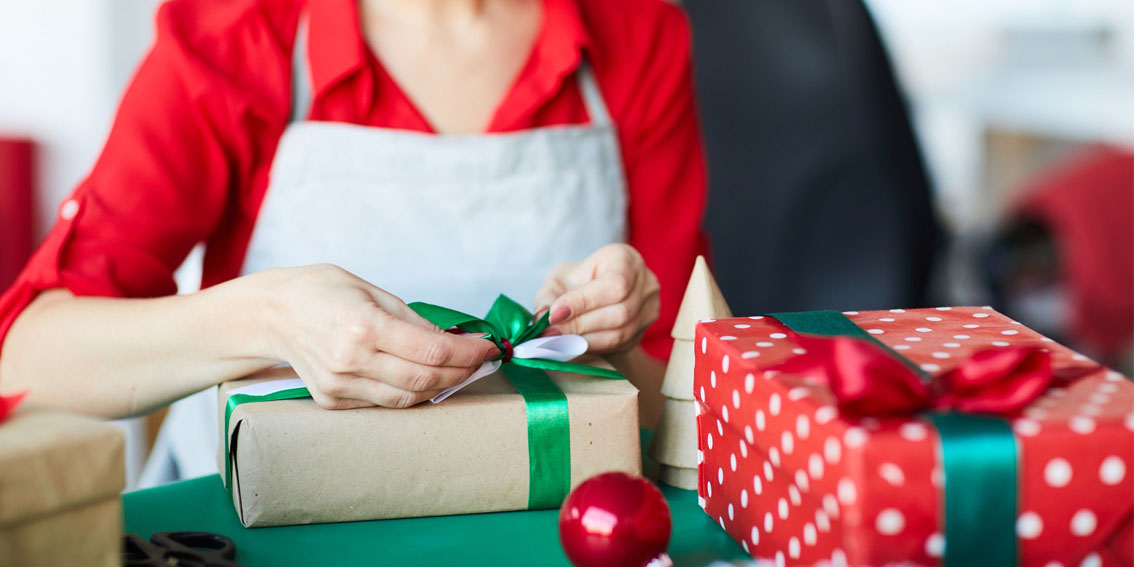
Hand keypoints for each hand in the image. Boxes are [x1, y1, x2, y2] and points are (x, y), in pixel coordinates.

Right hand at [256, 264, 497, 408]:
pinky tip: (422, 379)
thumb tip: (454, 340)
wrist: (273, 313)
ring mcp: (339, 384)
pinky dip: (408, 393)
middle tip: (479, 362)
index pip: (432, 352)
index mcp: (364, 326)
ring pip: (407, 398)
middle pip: (425, 380)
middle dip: (461, 372)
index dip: (468, 353)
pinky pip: (382, 403)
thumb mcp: (373, 291)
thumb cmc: (323, 292)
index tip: (488, 348)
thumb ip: (414, 320)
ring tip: (458, 372)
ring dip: (439, 387)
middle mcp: (351, 359)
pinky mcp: (332, 399)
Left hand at [534, 244, 659, 354]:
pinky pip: (621, 345)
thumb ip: (548, 297)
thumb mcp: (559, 280)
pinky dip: (594, 347)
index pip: (614, 284)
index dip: (584, 302)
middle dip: (581, 325)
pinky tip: (574, 346)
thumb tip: (542, 318)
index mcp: (626, 259)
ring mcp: (650, 308)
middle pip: (620, 312)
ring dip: (586, 340)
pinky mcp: (644, 330)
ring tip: (558, 341)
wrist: (595, 296)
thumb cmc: (577, 281)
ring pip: (621, 333)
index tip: (554, 315)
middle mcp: (646, 282)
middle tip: (551, 333)